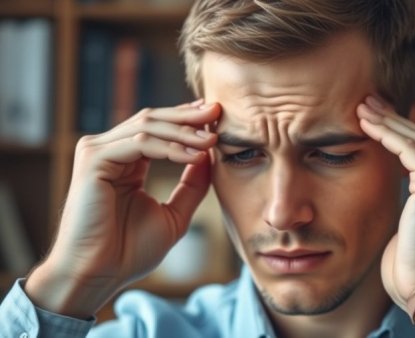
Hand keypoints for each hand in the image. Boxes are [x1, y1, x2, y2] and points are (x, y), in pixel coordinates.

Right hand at [26, 101, 219, 316]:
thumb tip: (211, 155)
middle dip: (188, 116)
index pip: (157, 128)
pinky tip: (193, 156)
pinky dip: (170, 148)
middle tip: (217, 112)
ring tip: (211, 139)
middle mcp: (109, 151)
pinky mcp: (93, 160)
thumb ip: (192, 185)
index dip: (186, 119)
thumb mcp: (175, 214)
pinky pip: (139, 144)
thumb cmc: (131, 251)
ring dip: (183, 132)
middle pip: (152, 120)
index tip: (215, 115)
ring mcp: (98, 153)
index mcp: (126, 161)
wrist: (100, 274)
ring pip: (147, 127)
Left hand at [356, 96, 414, 306]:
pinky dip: (387, 133)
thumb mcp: (413, 233)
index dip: (405, 135)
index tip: (380, 123)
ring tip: (363, 107)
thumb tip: (397, 201)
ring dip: (388, 121)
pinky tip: (366, 124)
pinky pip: (409, 149)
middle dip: (396, 120)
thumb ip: (411, 210)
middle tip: (369, 104)